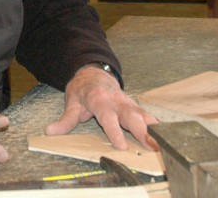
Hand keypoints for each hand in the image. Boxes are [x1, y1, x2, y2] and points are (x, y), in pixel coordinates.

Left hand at [44, 65, 158, 150]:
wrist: (94, 73)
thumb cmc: (83, 90)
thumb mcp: (72, 103)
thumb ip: (65, 120)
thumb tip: (50, 131)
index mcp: (100, 101)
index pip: (108, 118)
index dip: (115, 132)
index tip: (122, 146)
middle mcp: (116, 101)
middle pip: (131, 116)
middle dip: (142, 131)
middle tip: (152, 145)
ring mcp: (127, 102)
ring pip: (142, 114)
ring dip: (154, 128)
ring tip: (164, 142)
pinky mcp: (134, 105)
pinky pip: (147, 114)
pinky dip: (157, 124)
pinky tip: (167, 134)